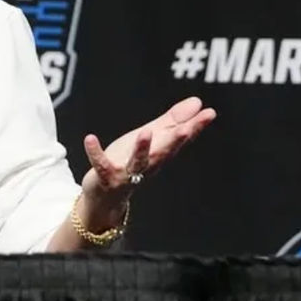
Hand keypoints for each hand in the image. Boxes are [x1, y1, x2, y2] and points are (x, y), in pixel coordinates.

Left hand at [80, 96, 215, 206]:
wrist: (105, 197)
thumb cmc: (129, 162)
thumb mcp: (151, 138)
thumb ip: (173, 121)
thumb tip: (198, 102)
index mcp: (160, 153)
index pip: (180, 139)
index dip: (196, 127)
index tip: (210, 113)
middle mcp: (148, 165)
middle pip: (164, 153)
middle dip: (175, 142)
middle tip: (186, 129)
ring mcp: (127, 174)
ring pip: (138, 163)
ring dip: (142, 149)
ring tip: (145, 132)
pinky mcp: (106, 178)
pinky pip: (101, 165)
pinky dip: (96, 153)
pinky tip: (90, 138)